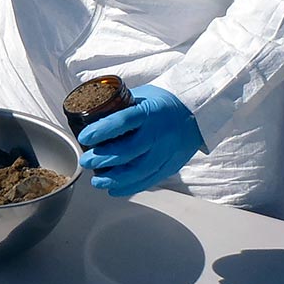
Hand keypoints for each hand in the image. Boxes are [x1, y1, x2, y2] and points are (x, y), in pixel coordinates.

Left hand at [78, 85, 202, 195]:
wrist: (199, 113)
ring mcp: (166, 152)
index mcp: (150, 112)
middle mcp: (158, 134)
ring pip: (137, 172)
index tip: (85, 136)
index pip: (123, 121)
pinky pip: (148, 181)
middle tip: (86, 160)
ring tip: (96, 180)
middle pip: (127, 151)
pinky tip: (114, 188)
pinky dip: (129, 187)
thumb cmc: (168, 101)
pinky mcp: (170, 166)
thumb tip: (95, 110)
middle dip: (102, 158)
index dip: (102, 130)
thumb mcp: (145, 94)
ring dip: (113, 178)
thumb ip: (123, 105)